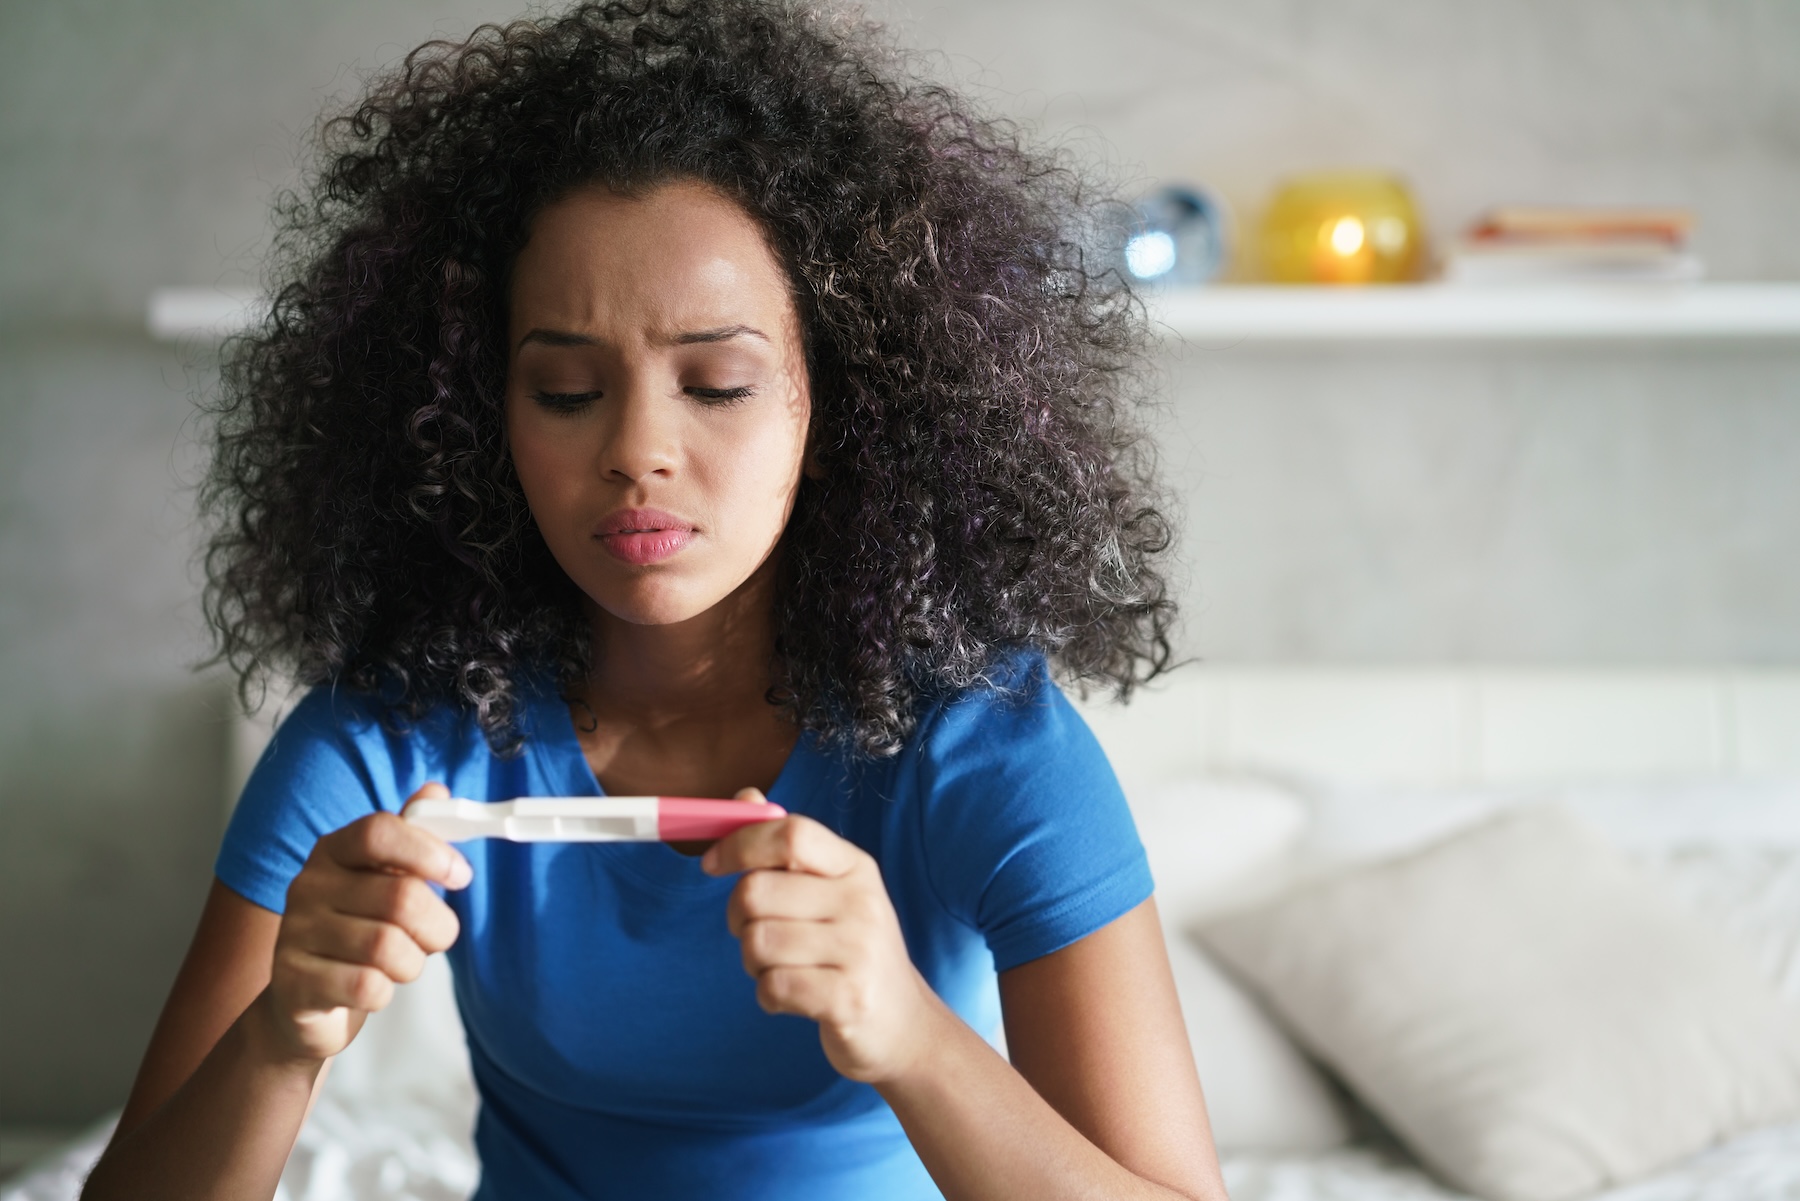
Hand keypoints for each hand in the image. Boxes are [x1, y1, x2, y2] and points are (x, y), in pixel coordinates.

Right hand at [254, 783, 469, 1063]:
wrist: (304, 1000)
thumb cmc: (357, 931)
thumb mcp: (385, 881)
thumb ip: (412, 839)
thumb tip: (436, 792)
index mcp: (334, 851)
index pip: (379, 831)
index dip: (428, 851)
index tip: (460, 875)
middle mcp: (308, 885)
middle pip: (401, 897)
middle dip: (436, 926)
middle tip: (434, 936)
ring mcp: (295, 934)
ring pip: (388, 947)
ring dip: (412, 963)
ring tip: (400, 964)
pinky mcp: (294, 984)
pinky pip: (367, 987)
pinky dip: (384, 993)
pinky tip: (370, 987)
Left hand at [703, 794, 939, 1083]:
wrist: (903, 1025)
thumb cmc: (852, 951)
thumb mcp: (831, 891)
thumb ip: (788, 847)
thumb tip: (744, 798)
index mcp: (855, 867)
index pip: (791, 833)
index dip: (740, 843)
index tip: (712, 863)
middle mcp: (862, 902)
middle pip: (756, 891)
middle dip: (737, 917)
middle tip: (755, 933)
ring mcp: (859, 952)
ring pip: (757, 943)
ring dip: (753, 962)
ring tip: (782, 968)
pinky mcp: (848, 999)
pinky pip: (772, 987)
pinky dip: (768, 995)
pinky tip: (793, 996)